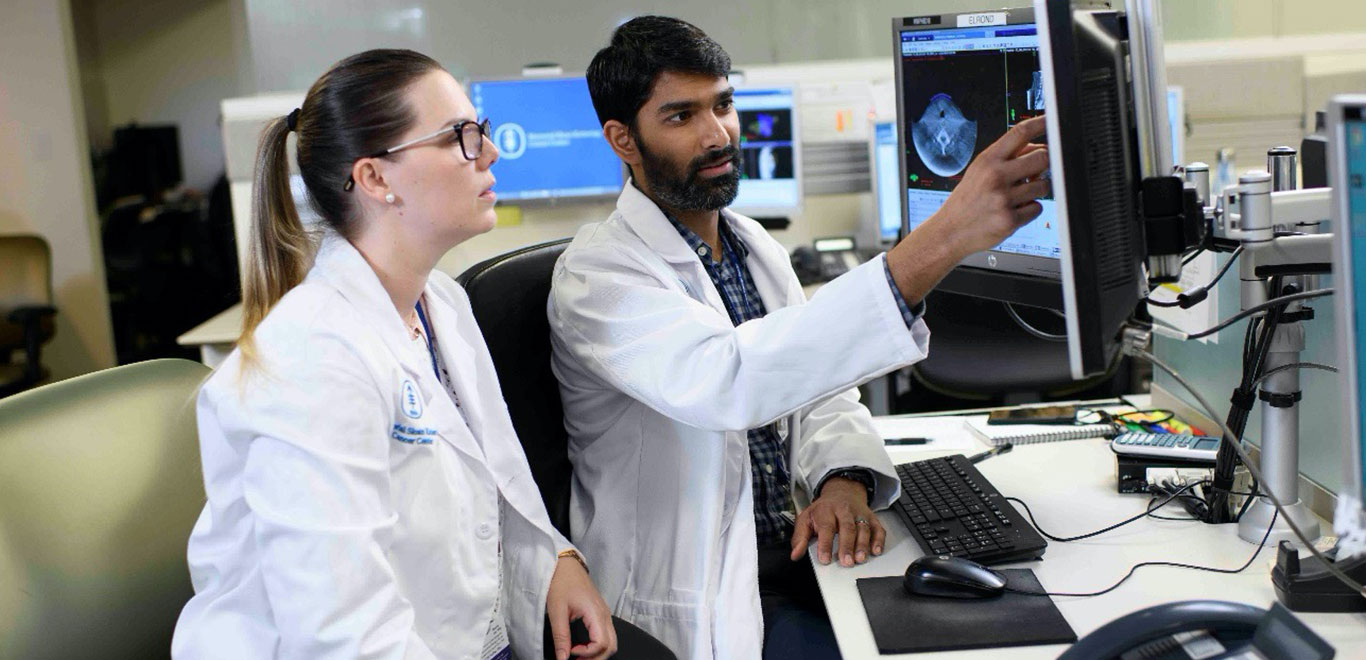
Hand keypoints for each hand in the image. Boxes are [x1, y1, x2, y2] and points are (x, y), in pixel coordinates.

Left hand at [546, 556, 616, 659]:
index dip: (586, 653)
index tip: (570, 651)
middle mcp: (605, 614)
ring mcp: (605, 613)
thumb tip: (562, 658)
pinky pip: (607, 634)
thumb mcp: (557, 611)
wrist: (565, 564)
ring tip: (579, 656)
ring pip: (611, 642)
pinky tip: (582, 647)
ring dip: (597, 654)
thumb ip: (561, 637)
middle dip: (595, 659)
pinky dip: (597, 646)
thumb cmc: (561, 582)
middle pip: (611, 646)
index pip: (601, 643)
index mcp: (596, 612)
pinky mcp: (601, 613)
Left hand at [789, 477, 885, 566]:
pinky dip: (878, 540)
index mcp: (826, 510)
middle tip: (846, 562)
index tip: (825, 559)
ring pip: (863, 528)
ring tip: (860, 559)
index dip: (825, 544)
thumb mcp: (806, 519)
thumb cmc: (822, 510)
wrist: (841, 492)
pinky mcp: (871, 517)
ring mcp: (859, 513)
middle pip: (847, 528)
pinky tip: (876, 551)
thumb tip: (795, 554)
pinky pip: (877, 528)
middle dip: (847, 546)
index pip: (826, 527)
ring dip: (863, 544)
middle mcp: (844, 510)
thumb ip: (800, 538)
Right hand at [886, 115, 1051, 303]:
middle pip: (1041, 157)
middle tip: (1037, 172)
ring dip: (1037, 190)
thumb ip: (1007, 159)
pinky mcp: (1010, 220)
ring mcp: (1003, 199)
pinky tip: (1014, 211)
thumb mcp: (979, 172)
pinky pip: (1037, 208)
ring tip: (1019, 196)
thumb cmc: (966, 201)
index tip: (1051, 121)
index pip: (1019, 133)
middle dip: (1045, 164)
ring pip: (1043, 185)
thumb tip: (1038, 149)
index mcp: (987, 161)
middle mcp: (995, 177)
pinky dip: (1030, 210)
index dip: (1040, 123)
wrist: (949, 232)